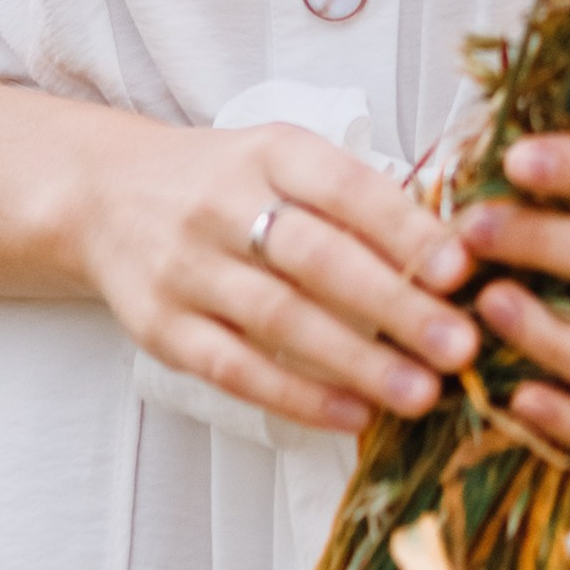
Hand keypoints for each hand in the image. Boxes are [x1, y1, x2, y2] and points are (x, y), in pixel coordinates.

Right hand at [76, 117, 479, 437]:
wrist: (106, 194)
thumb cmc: (226, 180)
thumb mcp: (284, 159)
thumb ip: (355, 197)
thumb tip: (455, 251)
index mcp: (269, 152)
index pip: (344, 186)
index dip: (404, 227)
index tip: (462, 268)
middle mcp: (223, 204)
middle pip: (317, 258)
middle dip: (395, 304)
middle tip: (461, 344)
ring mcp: (186, 268)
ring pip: (281, 320)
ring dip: (357, 361)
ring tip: (422, 392)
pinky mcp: (162, 327)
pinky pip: (235, 369)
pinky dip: (298, 398)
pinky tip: (353, 416)